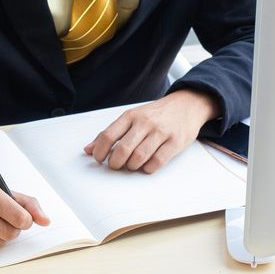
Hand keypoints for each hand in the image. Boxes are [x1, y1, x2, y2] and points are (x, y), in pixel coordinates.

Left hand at [84, 89, 219, 172]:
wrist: (186, 104)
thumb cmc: (156, 114)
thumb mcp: (132, 117)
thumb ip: (111, 133)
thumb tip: (88, 150)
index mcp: (130, 116)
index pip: (108, 135)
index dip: (99, 152)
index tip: (99, 159)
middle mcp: (145, 123)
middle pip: (123, 149)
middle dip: (115, 163)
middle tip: (116, 165)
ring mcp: (161, 132)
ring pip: (139, 157)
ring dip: (131, 166)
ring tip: (132, 165)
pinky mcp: (175, 142)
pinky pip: (157, 162)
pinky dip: (148, 169)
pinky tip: (146, 166)